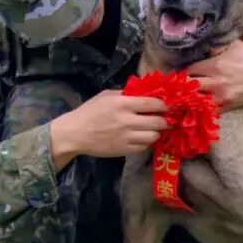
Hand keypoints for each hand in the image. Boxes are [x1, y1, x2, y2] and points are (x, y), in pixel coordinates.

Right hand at [50, 90, 167, 167]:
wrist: (75, 134)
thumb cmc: (89, 112)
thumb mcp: (106, 96)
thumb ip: (126, 94)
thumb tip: (145, 92)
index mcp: (122, 104)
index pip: (152, 104)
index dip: (164, 105)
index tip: (168, 105)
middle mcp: (126, 120)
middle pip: (158, 122)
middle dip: (165, 120)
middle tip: (165, 119)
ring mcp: (126, 137)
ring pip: (153, 136)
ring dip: (156, 132)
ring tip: (153, 129)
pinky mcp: (124, 150)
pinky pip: (144, 147)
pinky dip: (146, 142)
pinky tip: (142, 137)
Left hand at [187, 40, 242, 110]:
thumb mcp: (233, 45)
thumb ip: (216, 46)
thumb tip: (201, 45)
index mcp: (215, 66)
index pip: (189, 71)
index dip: (183, 72)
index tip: (181, 74)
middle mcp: (216, 82)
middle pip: (188, 87)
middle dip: (183, 86)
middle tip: (180, 86)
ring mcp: (222, 97)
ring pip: (196, 101)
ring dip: (191, 98)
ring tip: (187, 97)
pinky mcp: (228, 106)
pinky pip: (209, 111)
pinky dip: (202, 108)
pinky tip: (199, 105)